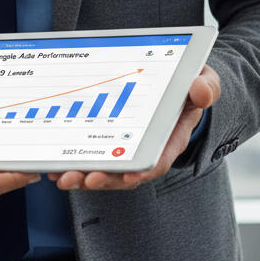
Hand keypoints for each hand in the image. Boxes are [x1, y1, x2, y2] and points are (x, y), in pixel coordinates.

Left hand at [48, 65, 220, 190]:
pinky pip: (91, 154)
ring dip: (83, 175)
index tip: (125, 177)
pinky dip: (74, 162)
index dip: (139, 171)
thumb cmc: (190, 86)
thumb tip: (201, 91)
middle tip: (81, 179)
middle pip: (124, 171)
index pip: (155, 161)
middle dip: (102, 178)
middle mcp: (147, 148)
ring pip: (104, 167)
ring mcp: (127, 145)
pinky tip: (54, 166)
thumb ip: (205, 88)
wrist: (179, 82)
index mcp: (170, 138)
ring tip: (61, 177)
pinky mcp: (110, 138)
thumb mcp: (204, 82)